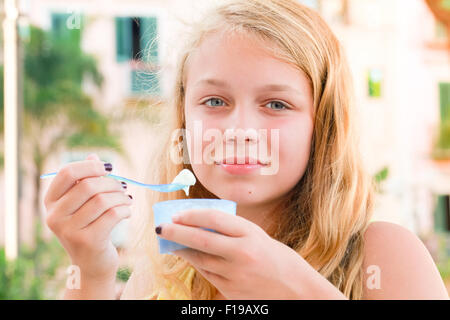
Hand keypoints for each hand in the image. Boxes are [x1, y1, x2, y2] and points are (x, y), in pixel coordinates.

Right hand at [44, 153, 132, 280]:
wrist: (91, 264)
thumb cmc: (89, 228)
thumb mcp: (83, 205)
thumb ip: (86, 180)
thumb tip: (94, 156)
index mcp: (51, 202)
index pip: (67, 172)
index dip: (90, 165)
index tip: (107, 168)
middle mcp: (55, 216)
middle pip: (88, 185)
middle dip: (111, 183)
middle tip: (123, 187)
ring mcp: (69, 231)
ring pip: (102, 200)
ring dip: (121, 196)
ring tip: (127, 200)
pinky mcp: (88, 241)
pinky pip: (113, 215)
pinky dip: (125, 210)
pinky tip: (127, 212)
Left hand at [155, 209, 309, 299]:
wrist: (295, 289)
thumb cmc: (275, 257)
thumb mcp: (257, 236)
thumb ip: (231, 230)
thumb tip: (199, 224)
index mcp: (251, 234)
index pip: (214, 219)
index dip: (192, 215)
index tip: (177, 213)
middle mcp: (242, 254)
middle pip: (201, 240)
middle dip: (177, 232)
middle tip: (161, 227)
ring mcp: (235, 274)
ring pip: (200, 259)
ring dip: (183, 250)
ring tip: (172, 242)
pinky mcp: (231, 291)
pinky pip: (207, 274)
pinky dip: (197, 264)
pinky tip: (190, 257)